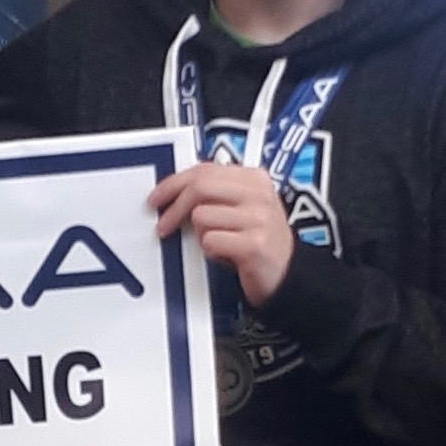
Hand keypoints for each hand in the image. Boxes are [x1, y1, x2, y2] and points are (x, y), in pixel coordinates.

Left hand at [151, 160, 296, 307]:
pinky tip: (225, 255)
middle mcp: (259, 194)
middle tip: (164, 225)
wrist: (288, 275)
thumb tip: (175, 189)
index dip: (174, 183)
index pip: (205, 170)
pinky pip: (210, 241)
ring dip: (200, 235)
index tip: (157, 197)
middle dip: (174, 207)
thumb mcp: (244, 208)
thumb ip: (216, 193)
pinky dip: (210, 252)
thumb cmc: (260, 241)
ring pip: (201, 216)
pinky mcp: (254, 244)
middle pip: (200, 187)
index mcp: (255, 179)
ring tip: (217, 243)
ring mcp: (259, 218)